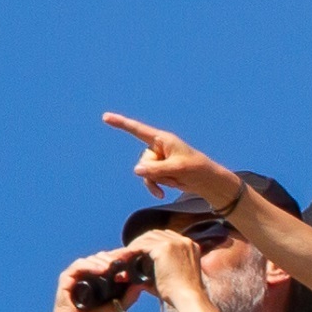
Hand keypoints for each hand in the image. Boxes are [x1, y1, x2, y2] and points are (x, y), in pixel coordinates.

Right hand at [54, 248, 147, 311]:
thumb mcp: (117, 307)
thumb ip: (129, 296)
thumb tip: (142, 283)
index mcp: (98, 279)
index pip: (109, 262)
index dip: (120, 260)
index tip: (132, 262)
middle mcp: (87, 275)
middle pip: (101, 257)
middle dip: (113, 258)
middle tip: (124, 262)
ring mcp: (76, 275)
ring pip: (91, 259)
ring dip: (104, 261)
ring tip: (113, 267)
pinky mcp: (66, 278)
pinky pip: (79, 266)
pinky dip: (91, 265)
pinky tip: (102, 270)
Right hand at [103, 113, 244, 218]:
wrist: (207, 181)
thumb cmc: (196, 169)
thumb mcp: (178, 168)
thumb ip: (157, 169)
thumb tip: (137, 171)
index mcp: (163, 139)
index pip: (137, 130)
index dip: (121, 123)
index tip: (105, 117)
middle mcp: (157, 147)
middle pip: (143, 161)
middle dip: (156, 171)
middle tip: (175, 173)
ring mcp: (157, 160)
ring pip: (144, 172)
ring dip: (157, 181)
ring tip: (174, 182)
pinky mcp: (159, 171)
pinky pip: (148, 179)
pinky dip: (154, 187)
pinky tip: (162, 194)